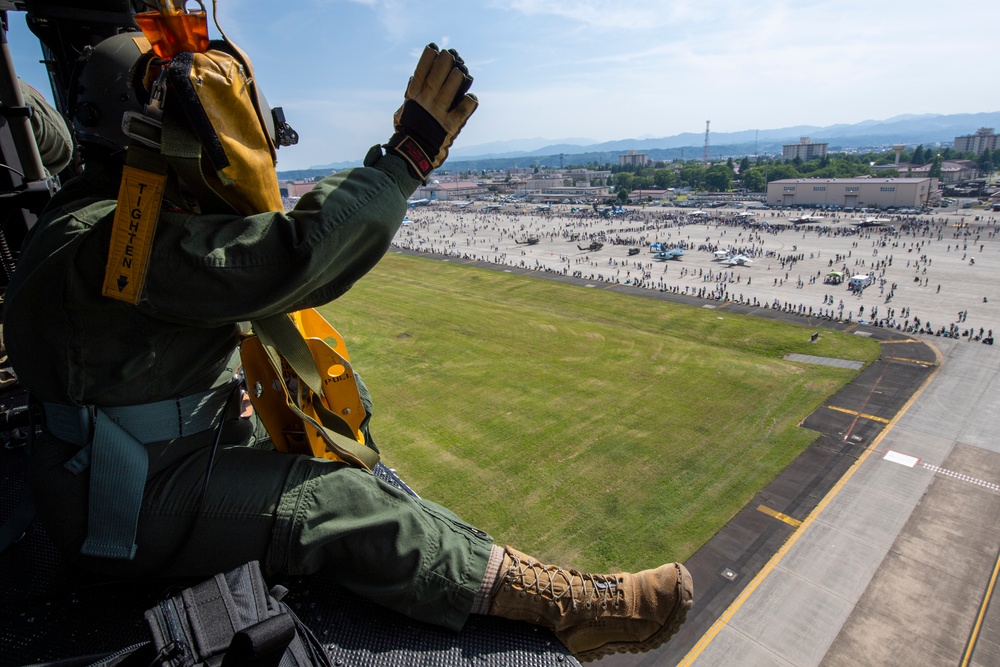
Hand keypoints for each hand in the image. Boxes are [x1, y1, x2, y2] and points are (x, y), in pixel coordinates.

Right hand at [385, 44, 477, 179]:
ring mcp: (439, 114)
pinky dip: (468, 103)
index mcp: (414, 98)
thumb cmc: (409, 132)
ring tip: (461, 71)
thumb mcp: (403, 112)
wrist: (414, 154)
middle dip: (443, 65)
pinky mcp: (452, 126)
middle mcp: (427, 104)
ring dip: (456, 80)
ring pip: (449, 92)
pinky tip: (472, 97)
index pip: (420, 74)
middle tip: (450, 54)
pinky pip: (462, 111)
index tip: (433, 47)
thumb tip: (414, 79)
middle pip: (436, 79)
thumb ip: (411, 96)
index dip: (427, 59)